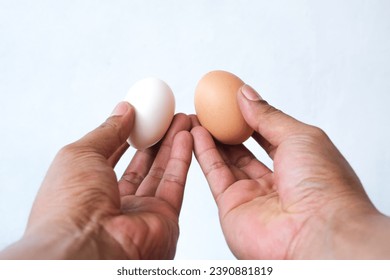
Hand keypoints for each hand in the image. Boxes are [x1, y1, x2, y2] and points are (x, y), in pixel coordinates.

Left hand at [0, 102, 192, 258]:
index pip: (111, 159)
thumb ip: (106, 132)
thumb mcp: (80, 154)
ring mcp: (141, 213)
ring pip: (161, 172)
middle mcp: (114, 204)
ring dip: (171, 143)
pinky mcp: (165, 219)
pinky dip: (182, 158)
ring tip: (180, 119)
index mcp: (87, 191)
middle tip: (164, 116)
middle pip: (140, 165)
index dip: (125, 136)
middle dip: (153, 138)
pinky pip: (175, 183)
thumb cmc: (70, 206)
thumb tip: (124, 110)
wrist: (87, 248)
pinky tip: (186, 135)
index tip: (139, 116)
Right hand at [191, 85, 389, 258]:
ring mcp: (253, 195)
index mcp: (299, 163)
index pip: (269, 135)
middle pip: (244, 150)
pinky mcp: (232, 207)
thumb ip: (268, 116)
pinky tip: (196, 132)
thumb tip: (246, 94)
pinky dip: (204, 153)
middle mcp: (276, 181)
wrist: (316, 233)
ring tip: (197, 116)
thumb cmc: (323, 186)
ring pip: (226, 161)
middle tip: (210, 109)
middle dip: (227, 129)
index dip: (250, 117)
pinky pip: (215, 174)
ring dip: (211, 138)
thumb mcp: (299, 136)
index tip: (232, 100)